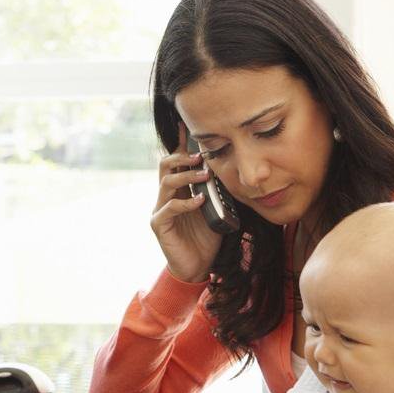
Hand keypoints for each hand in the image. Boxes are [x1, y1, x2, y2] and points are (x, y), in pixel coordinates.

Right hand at [151, 122, 222, 281]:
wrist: (198, 266)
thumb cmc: (207, 237)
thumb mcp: (218, 209)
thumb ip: (219, 191)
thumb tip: (233, 172)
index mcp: (180, 189)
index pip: (178, 162)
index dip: (181, 144)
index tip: (188, 126)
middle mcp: (167, 196)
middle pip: (166, 166)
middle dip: (182, 158)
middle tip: (201, 157)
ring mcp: (161, 209)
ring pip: (167, 183)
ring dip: (187, 176)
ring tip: (205, 175)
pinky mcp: (159, 225)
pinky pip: (169, 208)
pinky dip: (186, 202)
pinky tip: (200, 201)